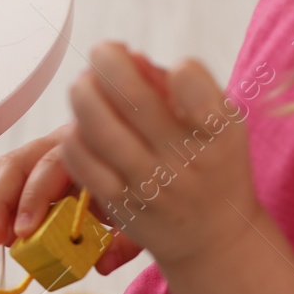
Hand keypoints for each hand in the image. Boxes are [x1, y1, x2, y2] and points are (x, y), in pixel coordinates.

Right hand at [0, 124, 145, 274]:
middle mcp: (59, 146)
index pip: (52, 164)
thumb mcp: (136, 217)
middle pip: (18, 163)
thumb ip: (123, 241)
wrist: (140, 181)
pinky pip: (3, 181)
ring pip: (4, 170)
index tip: (25, 231)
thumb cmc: (133, 195)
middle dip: (2, 202)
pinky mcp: (25, 171)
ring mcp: (38, 156)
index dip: (34, 198)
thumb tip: (102, 263)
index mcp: (89, 150)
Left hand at [58, 42, 262, 267]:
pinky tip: (79, 128)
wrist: (215, 239)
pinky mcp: (120, 204)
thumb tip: (133, 56)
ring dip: (83, 95)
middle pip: (133, 100)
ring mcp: (150, 184)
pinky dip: (74, 137)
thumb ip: (183, 87)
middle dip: (108, 63)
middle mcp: (185, 159)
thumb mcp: (220, 123)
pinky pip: (83, 164)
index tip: (175, 68)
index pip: (195, 88)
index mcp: (218, 132)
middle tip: (103, 54)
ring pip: (100, 130)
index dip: (180, 70)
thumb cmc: (213, 164)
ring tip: (84, 85)